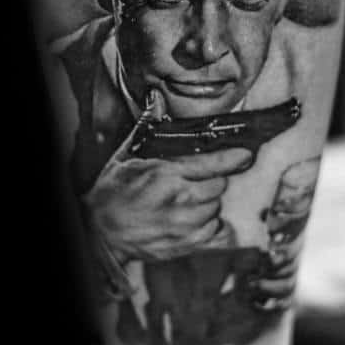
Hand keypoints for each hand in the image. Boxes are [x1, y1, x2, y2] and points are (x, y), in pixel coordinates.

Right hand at [82, 89, 253, 261]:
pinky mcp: (185, 245)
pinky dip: (209, 224)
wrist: (98, 232)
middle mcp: (179, 200)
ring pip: (217, 207)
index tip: (246, 154)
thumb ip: (147, 127)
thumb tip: (157, 99)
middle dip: (214, 179)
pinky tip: (193, 218)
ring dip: (209, 202)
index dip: (234, 158)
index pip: (214, 163)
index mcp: (166, 174)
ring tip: (189, 199)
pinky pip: (214, 231)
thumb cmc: (112, 192)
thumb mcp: (126, 156)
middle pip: (220, 186)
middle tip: (198, 179)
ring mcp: (184, 225)